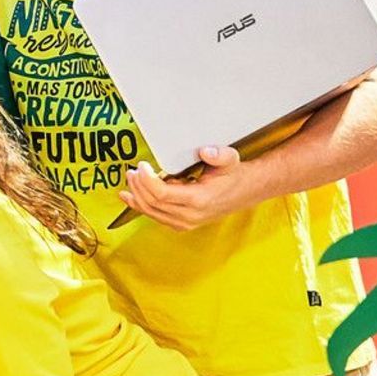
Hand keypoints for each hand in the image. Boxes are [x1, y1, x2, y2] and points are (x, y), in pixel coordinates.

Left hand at [118, 148, 261, 230]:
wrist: (246, 192)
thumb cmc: (234, 175)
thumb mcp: (230, 160)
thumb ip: (219, 154)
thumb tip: (205, 151)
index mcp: (199, 200)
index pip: (161, 194)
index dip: (146, 180)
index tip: (141, 166)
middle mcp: (190, 215)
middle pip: (152, 203)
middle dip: (138, 186)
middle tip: (132, 170)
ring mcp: (185, 222)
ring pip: (151, 212)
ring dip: (136, 196)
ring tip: (130, 179)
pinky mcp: (182, 224)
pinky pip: (156, 216)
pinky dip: (141, 206)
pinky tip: (129, 197)